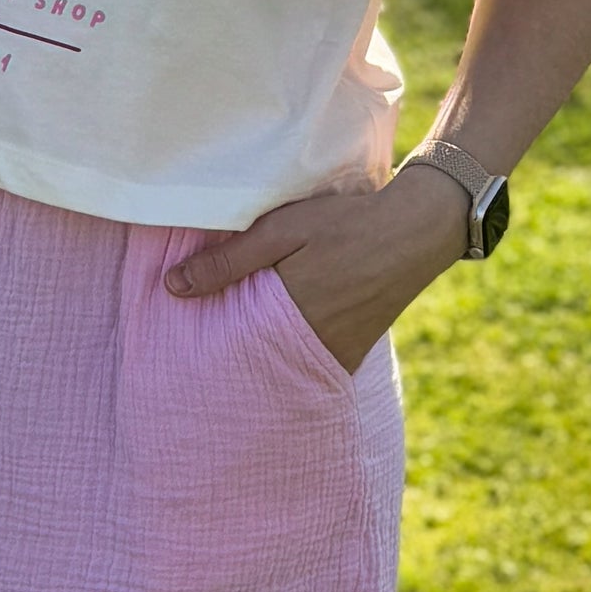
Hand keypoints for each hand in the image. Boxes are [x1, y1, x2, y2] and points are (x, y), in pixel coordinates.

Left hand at [164, 164, 469, 372]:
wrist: (418, 230)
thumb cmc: (346, 223)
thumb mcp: (282, 229)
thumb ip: (229, 260)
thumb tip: (173, 287)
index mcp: (289, 315)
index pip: (231, 347)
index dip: (205, 349)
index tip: (178, 350)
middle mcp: (313, 345)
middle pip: (255, 365)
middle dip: (227, 363)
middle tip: (196, 363)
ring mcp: (337, 354)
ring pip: (282, 368)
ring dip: (258, 363)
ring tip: (230, 357)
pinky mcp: (353, 354)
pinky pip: (311, 368)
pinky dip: (289, 362)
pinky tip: (272, 352)